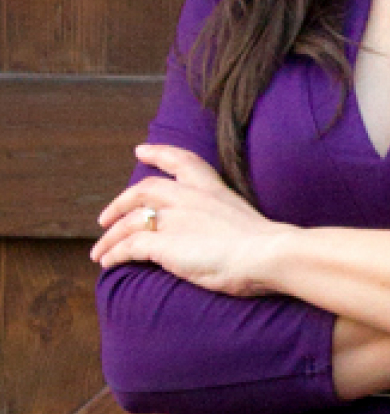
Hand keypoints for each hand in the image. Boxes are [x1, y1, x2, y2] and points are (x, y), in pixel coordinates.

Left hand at [90, 145, 285, 295]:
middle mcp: (188, 197)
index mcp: (210, 187)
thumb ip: (222, 217)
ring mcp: (174, 218)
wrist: (266, 253)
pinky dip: (114, 253)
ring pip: (129, 221)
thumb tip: (217, 233)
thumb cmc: (265, 243)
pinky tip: (108, 263)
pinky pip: (129, 246)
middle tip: (104, 216)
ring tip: (99, 252)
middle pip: (143, 190)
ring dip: (110, 237)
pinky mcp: (164, 243)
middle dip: (120, 202)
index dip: (157, 153)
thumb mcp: (242, 217)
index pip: (179, 161)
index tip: (140, 150)